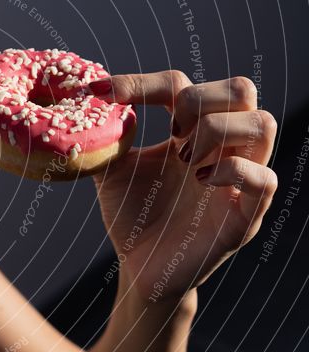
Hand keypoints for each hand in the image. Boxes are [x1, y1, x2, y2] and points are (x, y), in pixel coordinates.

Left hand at [87, 71, 277, 302]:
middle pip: (241, 89)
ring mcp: (239, 181)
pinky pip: (265, 179)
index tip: (103, 93)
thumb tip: (86, 101)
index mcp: (192, 133)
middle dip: (198, 100)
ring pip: (263, 124)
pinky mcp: (245, 216)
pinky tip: (200, 180)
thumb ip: (104, 137)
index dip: (143, 83)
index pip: (183, 84)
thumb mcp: (111, 170)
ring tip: (185, 161)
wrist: (140, 268)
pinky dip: (231, 171)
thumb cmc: (133, 215)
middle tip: (170, 131)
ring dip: (217, 132)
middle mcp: (222, 149)